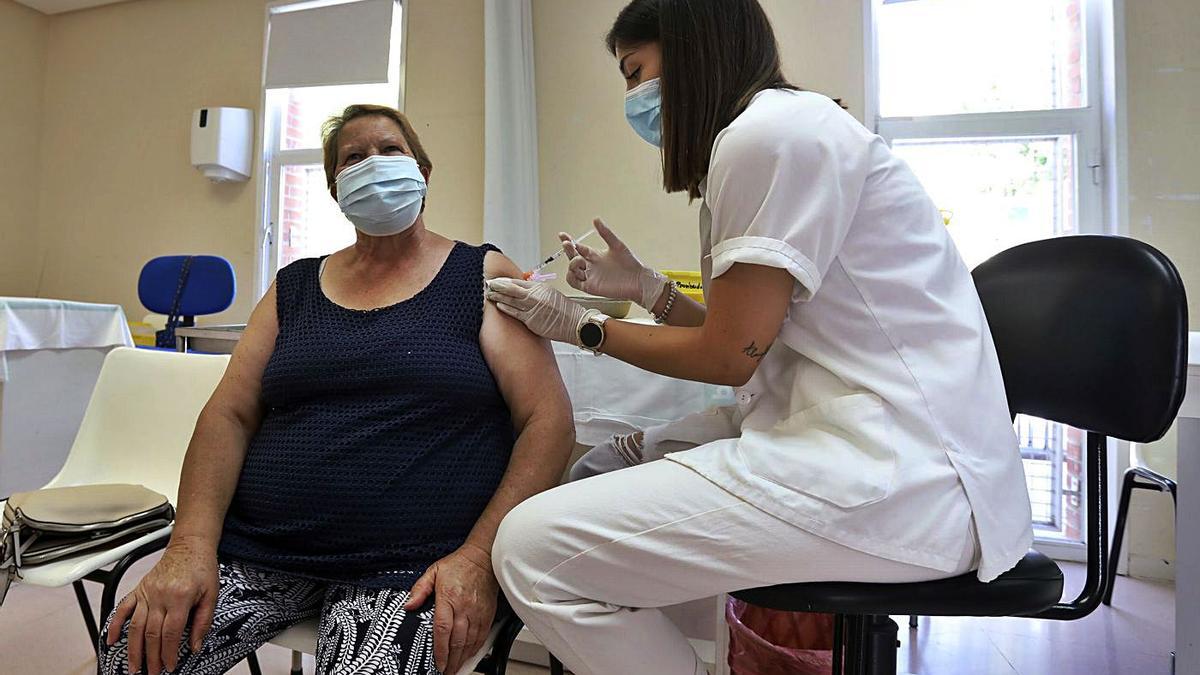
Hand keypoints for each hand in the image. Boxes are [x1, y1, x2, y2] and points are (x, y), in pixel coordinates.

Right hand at [106, 536, 217, 673]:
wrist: (191, 545)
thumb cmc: (202, 568)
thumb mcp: (211, 595)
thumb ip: (203, 622)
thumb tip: (195, 646)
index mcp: (179, 598)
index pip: (170, 634)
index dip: (168, 653)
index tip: (169, 666)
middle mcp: (159, 596)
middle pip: (151, 634)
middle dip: (150, 657)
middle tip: (152, 672)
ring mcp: (146, 592)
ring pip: (135, 626)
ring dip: (133, 649)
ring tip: (133, 666)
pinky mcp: (139, 589)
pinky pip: (123, 608)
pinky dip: (115, 625)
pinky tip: (112, 641)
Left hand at [405, 544, 498, 674]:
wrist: (483, 558)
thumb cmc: (459, 565)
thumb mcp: (433, 572)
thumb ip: (419, 589)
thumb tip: (408, 605)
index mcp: (449, 598)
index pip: (443, 630)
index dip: (440, 650)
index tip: (437, 663)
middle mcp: (465, 608)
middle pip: (457, 641)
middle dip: (450, 661)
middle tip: (445, 672)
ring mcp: (478, 612)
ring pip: (470, 642)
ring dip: (462, 659)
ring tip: (454, 668)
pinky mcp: (488, 614)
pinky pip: (482, 636)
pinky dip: (475, 649)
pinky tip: (468, 656)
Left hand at [486, 278, 593, 344]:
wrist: (575, 323)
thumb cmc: (565, 311)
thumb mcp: (551, 295)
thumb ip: (536, 293)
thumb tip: (523, 292)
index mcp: (540, 287)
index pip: (518, 281)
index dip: (505, 281)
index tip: (496, 281)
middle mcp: (535, 295)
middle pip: (511, 288)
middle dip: (498, 286)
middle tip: (488, 284)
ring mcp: (533, 307)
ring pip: (511, 300)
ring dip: (498, 296)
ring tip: (489, 294)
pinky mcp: (532, 320)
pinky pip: (515, 313)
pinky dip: (506, 308)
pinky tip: (499, 305)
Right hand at [562, 218, 667, 309]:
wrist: (638, 280)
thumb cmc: (630, 263)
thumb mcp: (616, 245)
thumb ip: (605, 233)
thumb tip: (596, 219)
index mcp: (595, 255)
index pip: (577, 247)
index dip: (568, 241)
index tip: (562, 235)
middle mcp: (590, 266)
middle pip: (572, 257)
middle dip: (568, 249)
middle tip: (568, 244)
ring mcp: (590, 276)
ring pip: (571, 270)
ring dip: (571, 264)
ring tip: (579, 260)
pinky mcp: (590, 287)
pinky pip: (574, 283)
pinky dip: (571, 277)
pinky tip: (576, 271)